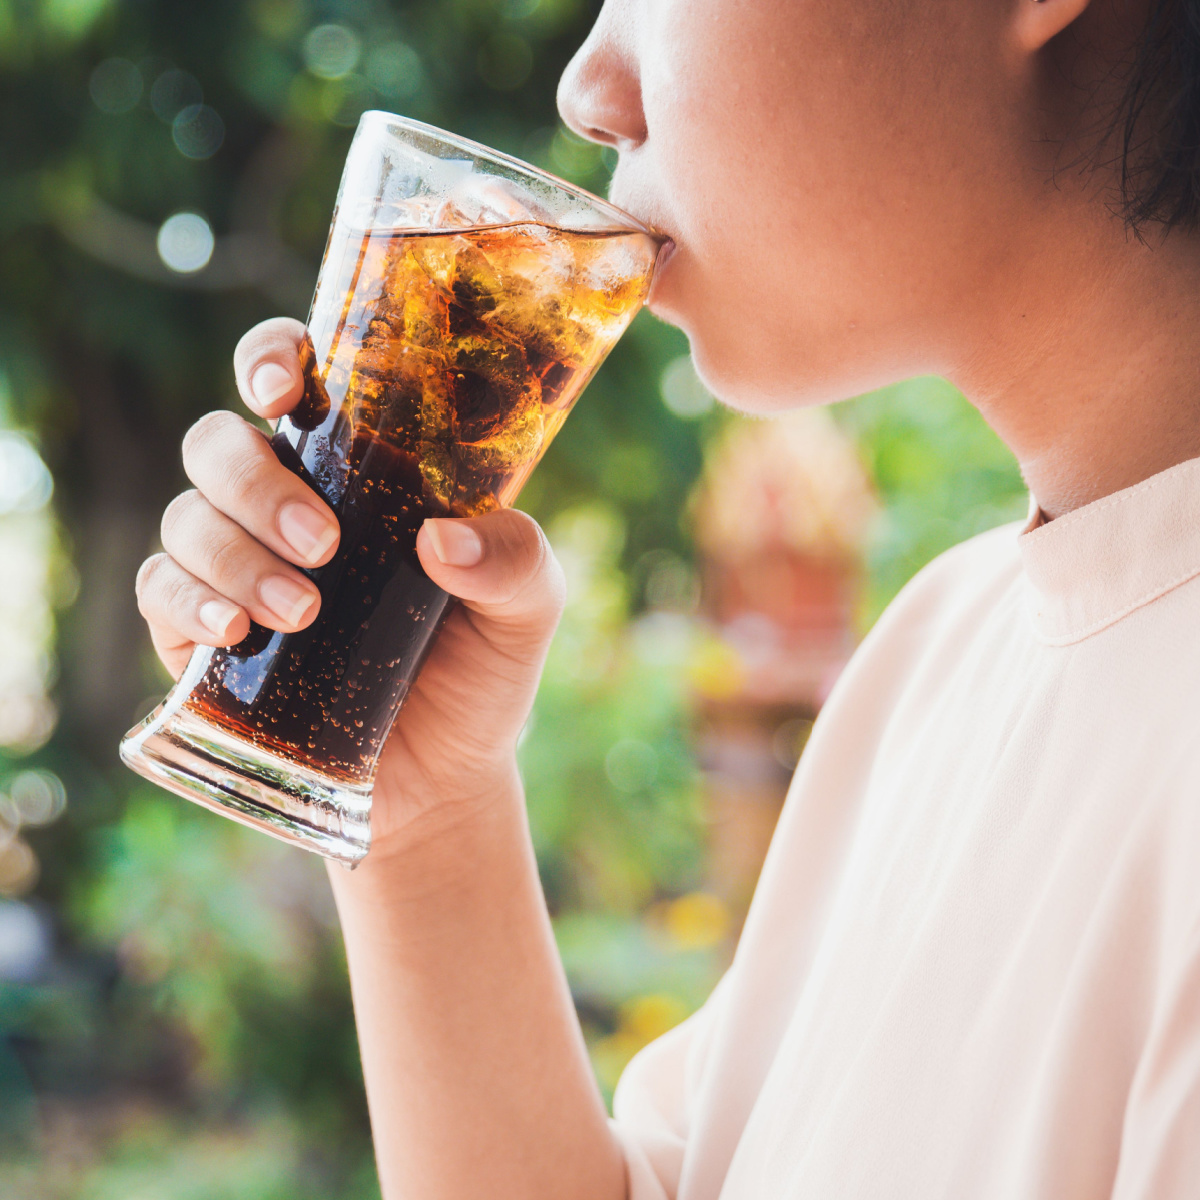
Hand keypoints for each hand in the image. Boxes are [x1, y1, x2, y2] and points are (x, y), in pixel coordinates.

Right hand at [135, 317, 565, 858]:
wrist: (443, 775)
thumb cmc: (482, 670)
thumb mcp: (526, 609)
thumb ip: (515, 561)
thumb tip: (444, 539)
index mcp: (361, 472)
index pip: (297, 382)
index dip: (270, 359)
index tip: (282, 390)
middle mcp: (288, 504)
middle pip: (220, 444)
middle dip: (255, 483)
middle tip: (324, 544)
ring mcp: (238, 565)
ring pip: (186, 516)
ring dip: (233, 554)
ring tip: (303, 610)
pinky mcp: (199, 632)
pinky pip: (159, 590)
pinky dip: (188, 603)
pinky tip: (236, 632)